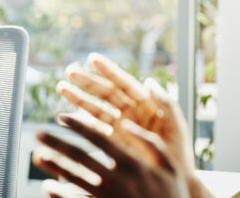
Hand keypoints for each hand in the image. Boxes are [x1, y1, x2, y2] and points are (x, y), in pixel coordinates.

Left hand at [33, 115, 189, 197]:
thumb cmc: (172, 192)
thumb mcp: (171, 165)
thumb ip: (150, 142)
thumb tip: (126, 123)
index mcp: (133, 163)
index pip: (99, 138)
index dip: (78, 126)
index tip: (60, 116)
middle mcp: (119, 180)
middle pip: (81, 157)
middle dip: (57, 143)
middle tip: (38, 133)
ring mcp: (110, 197)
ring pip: (76, 179)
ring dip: (54, 166)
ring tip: (38, 156)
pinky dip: (62, 194)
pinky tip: (48, 187)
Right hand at [60, 53, 212, 197]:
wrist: (173, 180)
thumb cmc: (178, 153)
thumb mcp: (177, 127)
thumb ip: (166, 104)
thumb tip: (150, 82)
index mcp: (146, 103)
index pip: (125, 83)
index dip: (109, 71)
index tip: (92, 59)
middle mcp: (130, 110)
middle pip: (106, 92)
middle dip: (88, 82)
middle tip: (70, 71)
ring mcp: (119, 124)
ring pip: (96, 107)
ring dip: (78, 97)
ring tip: (61, 87)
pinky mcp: (111, 139)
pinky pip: (93, 127)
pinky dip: (79, 121)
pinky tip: (65, 115)